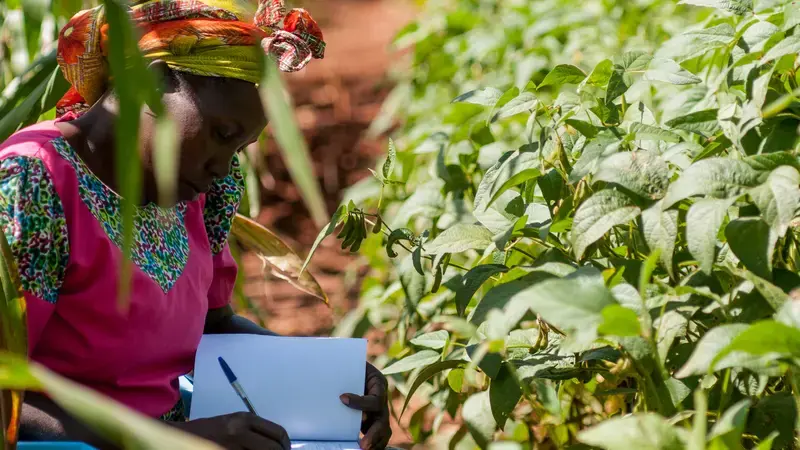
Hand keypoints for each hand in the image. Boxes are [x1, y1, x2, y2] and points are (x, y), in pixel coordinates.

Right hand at [171, 412, 289, 449]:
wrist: (178, 437)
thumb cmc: (208, 431)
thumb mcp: (233, 425)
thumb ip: (253, 432)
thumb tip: (277, 446)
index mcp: (245, 418)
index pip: (278, 433)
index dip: (285, 446)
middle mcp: (240, 430)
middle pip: (273, 448)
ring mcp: (230, 445)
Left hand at [340, 363, 391, 449]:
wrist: (350, 366)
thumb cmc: (348, 363)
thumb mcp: (349, 363)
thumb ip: (344, 372)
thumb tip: (328, 383)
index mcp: (378, 383)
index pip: (375, 400)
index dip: (361, 403)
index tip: (342, 399)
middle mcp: (381, 399)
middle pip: (383, 420)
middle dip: (374, 434)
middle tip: (363, 445)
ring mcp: (378, 411)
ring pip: (384, 430)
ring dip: (375, 442)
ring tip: (364, 449)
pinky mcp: (372, 420)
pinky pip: (378, 436)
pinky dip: (374, 443)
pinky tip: (363, 448)